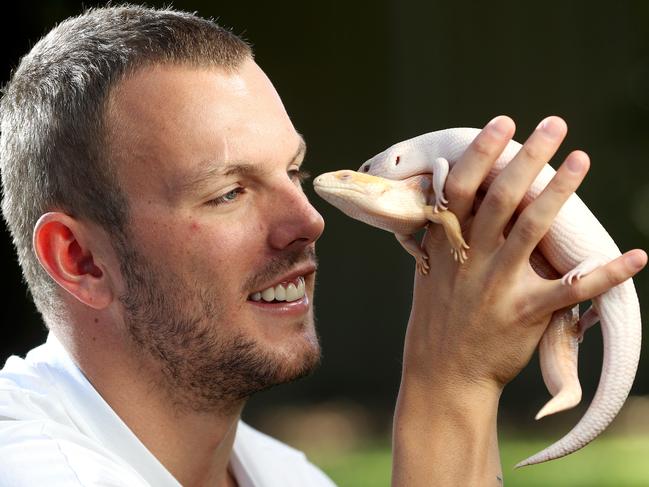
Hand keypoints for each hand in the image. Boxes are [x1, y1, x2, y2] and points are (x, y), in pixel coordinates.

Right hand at [391, 116, 645, 485]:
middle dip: (526, 159)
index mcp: (447, 244)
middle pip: (500, 200)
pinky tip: (637, 256)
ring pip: (531, 233)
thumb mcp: (431, 268)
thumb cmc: (437, 314)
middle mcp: (472, 259)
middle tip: (554, 124)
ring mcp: (497, 286)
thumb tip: (455, 191)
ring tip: (582, 159)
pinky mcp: (524, 314)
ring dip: (558, 195)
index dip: (480, 154)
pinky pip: (570, 291)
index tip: (503, 123)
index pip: (461, 190)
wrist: (442, 373)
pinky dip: (605, 274)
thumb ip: (445, 231)